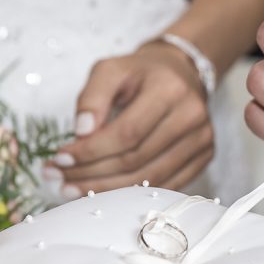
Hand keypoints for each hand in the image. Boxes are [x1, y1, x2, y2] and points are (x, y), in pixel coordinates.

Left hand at [46, 43, 214, 197]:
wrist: (180, 73)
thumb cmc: (141, 73)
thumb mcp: (110, 70)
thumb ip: (92, 97)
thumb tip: (81, 133)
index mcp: (169, 90)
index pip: (126, 133)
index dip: (91, 151)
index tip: (60, 159)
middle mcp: (192, 116)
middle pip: (135, 160)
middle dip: (91, 174)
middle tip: (59, 179)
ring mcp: (202, 140)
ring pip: (149, 178)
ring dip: (106, 190)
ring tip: (73, 189)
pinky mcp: (204, 157)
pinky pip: (164, 185)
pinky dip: (131, 193)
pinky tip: (104, 192)